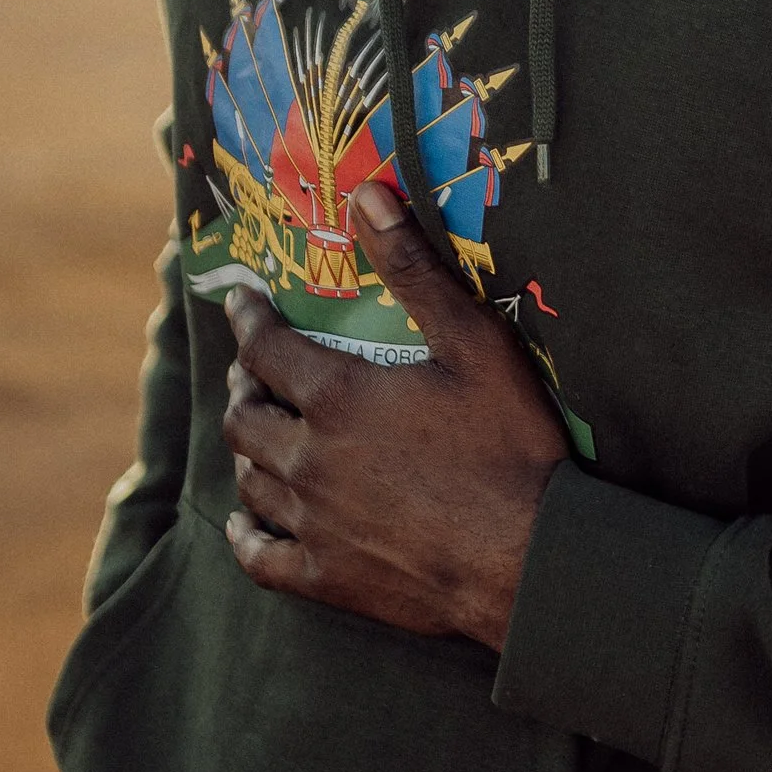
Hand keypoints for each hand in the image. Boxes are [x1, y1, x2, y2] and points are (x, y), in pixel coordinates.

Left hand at [221, 180, 568, 648]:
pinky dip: (244, 534)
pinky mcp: (325, 578)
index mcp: (339, 396)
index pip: (265, 347)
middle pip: (245, 416)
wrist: (529, 558)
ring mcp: (313, 523)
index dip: (248, 319)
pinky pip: (260, 556)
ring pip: (249, 478)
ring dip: (246, 448)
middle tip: (252, 371)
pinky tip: (244, 521)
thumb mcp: (474, 342)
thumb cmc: (510, 444)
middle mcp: (308, 457)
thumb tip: (367, 194)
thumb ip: (414, 270)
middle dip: (242, 384)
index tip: (242, 302)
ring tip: (256, 431)